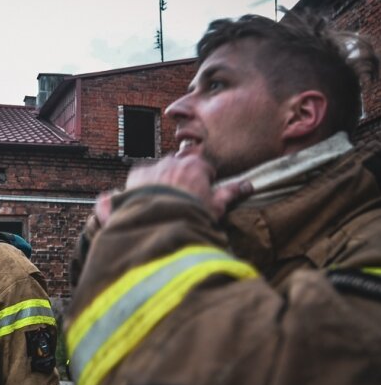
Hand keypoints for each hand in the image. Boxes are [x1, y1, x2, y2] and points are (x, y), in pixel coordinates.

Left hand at [124, 155, 251, 219]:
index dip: (204, 184)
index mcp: (196, 165)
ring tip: (163, 203)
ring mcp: (153, 167)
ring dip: (162, 182)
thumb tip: (249, 186)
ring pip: (160, 171)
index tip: (200, 197)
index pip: (204, 169)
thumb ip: (230, 193)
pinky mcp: (135, 175)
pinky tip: (147, 201)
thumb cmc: (191, 216)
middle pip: (180, 168)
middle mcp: (173, 161)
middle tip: (181, 201)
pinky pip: (141, 177)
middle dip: (181, 180)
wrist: (158, 224)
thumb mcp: (215, 207)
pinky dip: (144, 186)